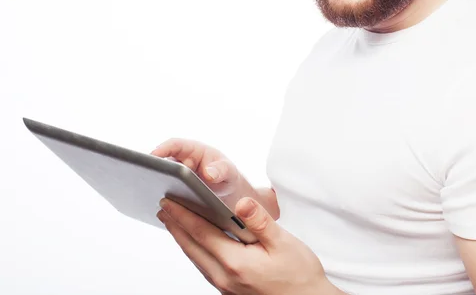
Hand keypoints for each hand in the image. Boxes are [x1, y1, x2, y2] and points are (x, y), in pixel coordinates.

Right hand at [151, 138, 240, 196]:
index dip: (163, 149)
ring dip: (152, 184)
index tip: (153, 157)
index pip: (175, 145)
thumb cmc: (226, 175)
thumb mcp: (228, 171)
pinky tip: (155, 208)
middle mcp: (180, 161)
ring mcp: (174, 176)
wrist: (227, 191)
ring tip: (146, 194)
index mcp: (193, 150)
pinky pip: (161, 191)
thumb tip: (208, 173)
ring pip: (159, 177)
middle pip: (161, 161)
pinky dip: (156, 197)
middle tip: (143, 177)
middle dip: (152, 168)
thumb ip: (221, 170)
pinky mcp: (172, 189)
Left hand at [156, 196, 334, 294]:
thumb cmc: (299, 276)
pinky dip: (196, 251)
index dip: (183, 215)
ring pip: (197, 259)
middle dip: (176, 226)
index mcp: (236, 262)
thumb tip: (241, 203)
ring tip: (174, 222)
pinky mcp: (231, 290)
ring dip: (183, 239)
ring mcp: (226, 286)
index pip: (201, 233)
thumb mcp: (284, 243)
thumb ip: (260, 221)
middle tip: (163, 208)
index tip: (169, 201)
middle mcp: (226, 277)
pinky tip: (197, 243)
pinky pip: (205, 267)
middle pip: (192, 247)